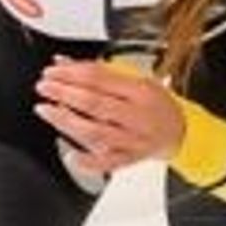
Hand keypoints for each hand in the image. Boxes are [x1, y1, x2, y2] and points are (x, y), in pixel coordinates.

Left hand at [34, 56, 184, 173]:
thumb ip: (98, 71)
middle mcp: (136, 114)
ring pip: (96, 131)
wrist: (180, 131)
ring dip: (67, 121)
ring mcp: (133, 138)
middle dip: (64, 93)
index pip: (99, 78)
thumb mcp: (134, 78)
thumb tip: (63, 62)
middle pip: (95, 103)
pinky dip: (89, 161)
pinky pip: (109, 162)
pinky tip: (72, 155)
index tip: (52, 71)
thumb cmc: (154, 103)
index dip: (71, 73)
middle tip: (44, 87)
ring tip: (46, 110)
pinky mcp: (131, 158)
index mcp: (139, 90)